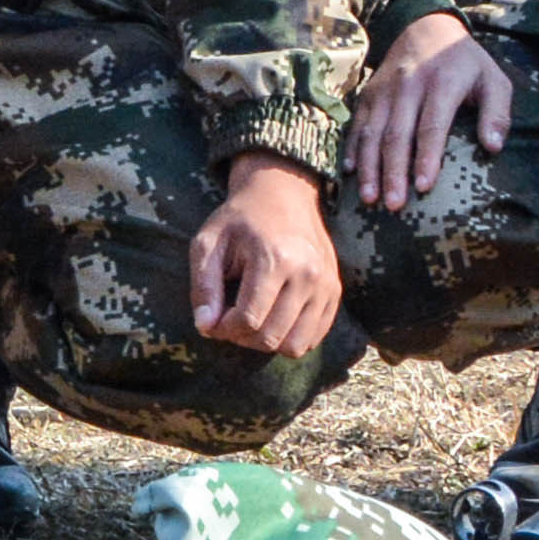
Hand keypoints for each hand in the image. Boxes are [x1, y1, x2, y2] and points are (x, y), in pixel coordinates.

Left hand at [186, 151, 340, 356]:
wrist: (283, 194)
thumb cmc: (239, 219)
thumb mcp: (208, 243)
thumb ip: (203, 286)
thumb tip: (205, 327)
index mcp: (274, 260)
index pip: (248, 320)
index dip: (223, 329)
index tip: (213, 319)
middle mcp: (307, 274)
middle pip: (272, 337)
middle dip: (243, 338)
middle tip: (229, 319)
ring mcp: (326, 285)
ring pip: (296, 345)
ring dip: (267, 342)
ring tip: (252, 320)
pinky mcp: (335, 292)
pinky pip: (315, 337)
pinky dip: (291, 337)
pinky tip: (273, 317)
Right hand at [344, 10, 514, 210]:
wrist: (427, 27)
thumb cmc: (466, 63)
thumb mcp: (494, 80)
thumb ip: (497, 112)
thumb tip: (493, 147)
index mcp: (442, 83)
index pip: (431, 125)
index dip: (427, 157)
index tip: (424, 186)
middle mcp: (408, 85)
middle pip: (397, 134)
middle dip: (393, 172)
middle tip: (394, 205)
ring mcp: (384, 90)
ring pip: (372, 133)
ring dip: (370, 167)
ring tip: (370, 198)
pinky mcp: (368, 94)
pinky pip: (357, 125)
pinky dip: (352, 149)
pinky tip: (350, 173)